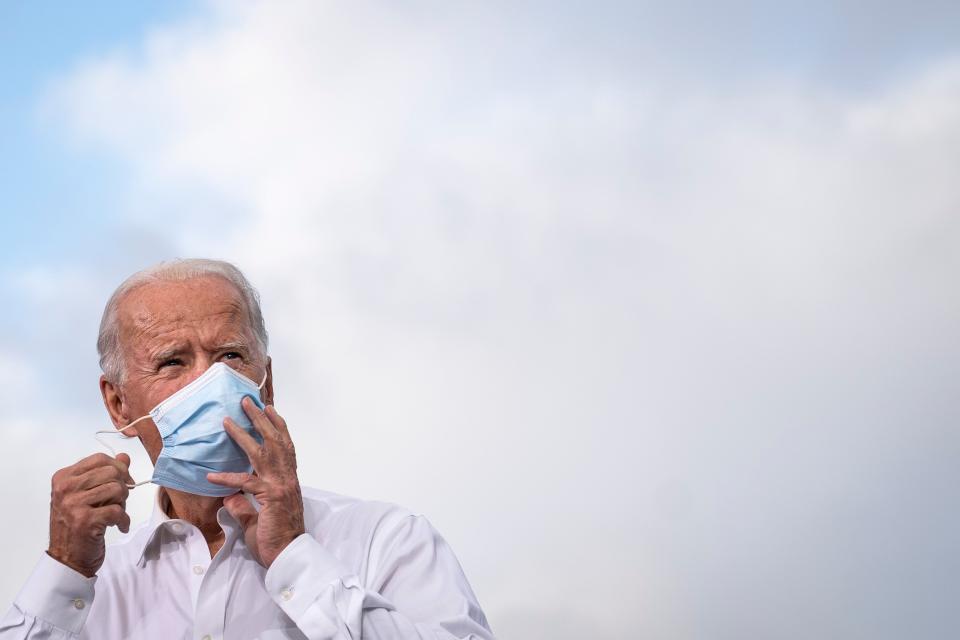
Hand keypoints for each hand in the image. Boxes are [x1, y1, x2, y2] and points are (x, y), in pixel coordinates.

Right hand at [48, 453, 132, 576]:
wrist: (67, 559)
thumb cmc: (77, 526)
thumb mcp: (86, 496)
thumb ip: (104, 474)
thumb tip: (124, 457)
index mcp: (63, 478)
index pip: (99, 459)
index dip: (118, 468)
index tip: (122, 481)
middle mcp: (65, 488)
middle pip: (111, 472)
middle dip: (122, 486)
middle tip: (118, 501)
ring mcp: (73, 504)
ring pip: (117, 489)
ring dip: (123, 503)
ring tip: (115, 514)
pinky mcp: (85, 521)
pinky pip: (118, 511)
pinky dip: (124, 520)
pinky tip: (119, 527)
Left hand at [207, 398, 304, 567]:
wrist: (287, 556)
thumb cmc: (275, 539)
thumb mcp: (255, 520)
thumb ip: (243, 506)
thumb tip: (227, 497)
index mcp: (287, 480)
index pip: (284, 446)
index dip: (277, 426)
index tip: (269, 409)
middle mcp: (286, 478)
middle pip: (275, 441)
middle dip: (260, 419)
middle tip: (248, 401)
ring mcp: (280, 485)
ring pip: (263, 452)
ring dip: (246, 433)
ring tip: (230, 419)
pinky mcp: (271, 496)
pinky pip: (246, 482)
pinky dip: (227, 477)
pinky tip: (211, 474)